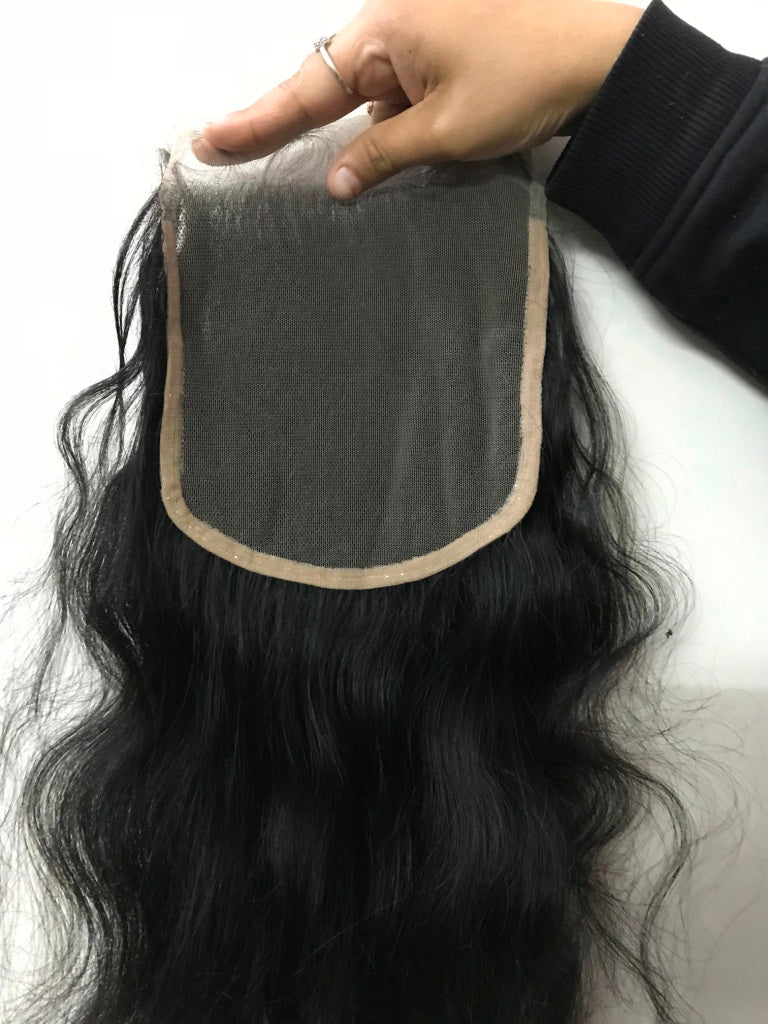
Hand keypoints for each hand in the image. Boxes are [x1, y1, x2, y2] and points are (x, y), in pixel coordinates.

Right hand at [201, 0, 643, 199]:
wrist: (600, 59)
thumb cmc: (524, 82)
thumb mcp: (446, 131)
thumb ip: (382, 154)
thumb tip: (335, 183)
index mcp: (385, 31)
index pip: (307, 88)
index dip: (257, 122)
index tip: (209, 142)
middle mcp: (393, 26)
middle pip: (331, 88)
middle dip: (298, 127)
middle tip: (230, 152)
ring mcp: (419, 40)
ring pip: (370, 99)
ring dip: (374, 135)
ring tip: (394, 159)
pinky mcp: (442, 56)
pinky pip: (402, 97)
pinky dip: (402, 126)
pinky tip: (425, 147)